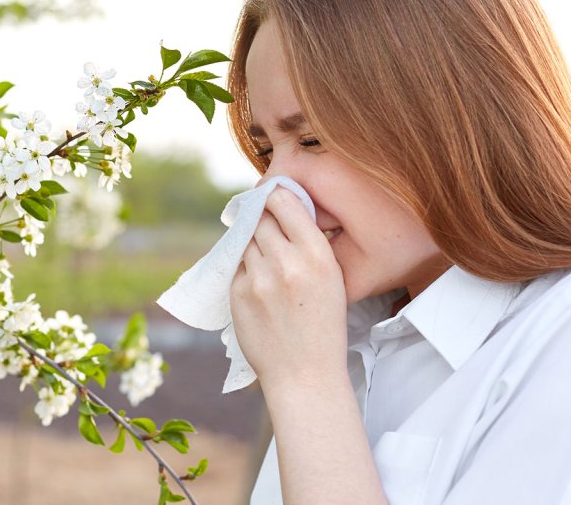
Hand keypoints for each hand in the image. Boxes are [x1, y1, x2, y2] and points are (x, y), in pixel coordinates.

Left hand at [229, 187, 349, 388]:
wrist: (304, 374)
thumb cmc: (323, 326)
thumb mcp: (333, 279)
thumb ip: (309, 245)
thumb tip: (283, 210)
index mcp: (317, 255)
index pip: (284, 202)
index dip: (275, 195)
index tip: (272, 196)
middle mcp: (286, 262)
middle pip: (261, 218)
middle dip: (262, 219)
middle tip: (267, 227)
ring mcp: (259, 278)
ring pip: (246, 240)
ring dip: (253, 244)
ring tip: (268, 263)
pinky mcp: (238, 293)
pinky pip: (237, 266)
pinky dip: (245, 269)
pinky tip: (260, 285)